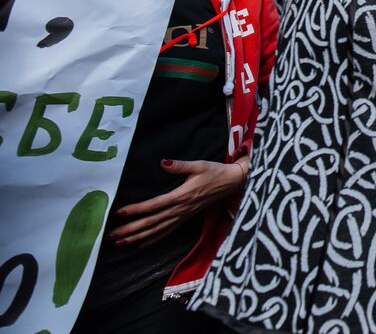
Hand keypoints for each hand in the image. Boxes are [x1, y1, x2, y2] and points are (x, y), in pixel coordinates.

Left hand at [108, 158, 245, 246]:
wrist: (232, 183)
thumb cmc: (214, 172)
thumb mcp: (198, 165)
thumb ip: (179, 165)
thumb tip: (162, 163)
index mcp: (181, 196)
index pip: (154, 205)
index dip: (136, 210)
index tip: (119, 213)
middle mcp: (180, 209)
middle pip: (151, 223)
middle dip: (130, 230)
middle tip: (111, 236)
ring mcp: (183, 216)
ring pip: (157, 230)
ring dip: (137, 238)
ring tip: (120, 243)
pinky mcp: (186, 218)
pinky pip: (167, 232)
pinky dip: (153, 239)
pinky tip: (141, 244)